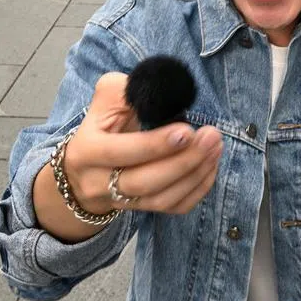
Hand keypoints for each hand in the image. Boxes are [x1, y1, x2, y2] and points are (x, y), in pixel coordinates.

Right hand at [62, 72, 222, 215]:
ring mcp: (120, 201)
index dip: (155, 144)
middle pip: (144, 182)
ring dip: (195, 174)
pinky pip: (172, 208)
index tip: (188, 130)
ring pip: (161, 199)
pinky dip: (197, 189)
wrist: (85, 169)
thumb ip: (127, 91)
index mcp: (87, 150)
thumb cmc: (102, 125)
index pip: (121, 152)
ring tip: (215, 148)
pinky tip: (210, 166)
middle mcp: (98, 182)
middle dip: (183, 161)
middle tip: (212, 138)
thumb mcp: (105, 99)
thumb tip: (162, 90)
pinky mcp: (140, 210)